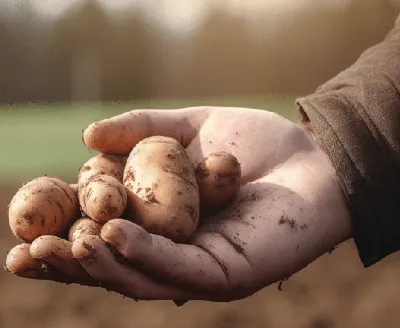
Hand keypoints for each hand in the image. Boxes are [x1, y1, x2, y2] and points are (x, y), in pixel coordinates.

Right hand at [5, 106, 352, 301]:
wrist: (312, 155)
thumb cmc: (254, 143)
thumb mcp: (188, 126)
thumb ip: (141, 128)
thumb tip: (87, 136)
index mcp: (161, 220)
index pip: (102, 231)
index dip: (62, 229)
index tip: (23, 223)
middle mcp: (175, 251)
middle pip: (113, 263)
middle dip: (68, 259)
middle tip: (24, 251)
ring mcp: (200, 268)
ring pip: (139, 275)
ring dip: (96, 263)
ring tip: (62, 244)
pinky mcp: (227, 275)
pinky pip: (177, 269)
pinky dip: (142, 254)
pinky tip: (111, 237)